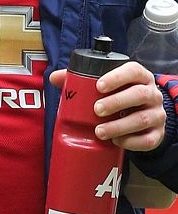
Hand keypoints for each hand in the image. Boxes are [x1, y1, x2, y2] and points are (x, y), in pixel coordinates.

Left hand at [49, 62, 166, 151]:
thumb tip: (55, 77)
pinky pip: (148, 139)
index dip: (117, 77)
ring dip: (119, 126)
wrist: (145, 118)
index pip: (133, 71)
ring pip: (143, 119)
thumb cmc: (122, 98)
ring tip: (100, 131)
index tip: (99, 85)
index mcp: (139, 78)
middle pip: (139, 95)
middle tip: (97, 110)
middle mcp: (152, 94)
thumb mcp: (108, 86)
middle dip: (117, 102)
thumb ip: (82, 80)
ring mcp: (157, 114)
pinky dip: (131, 142)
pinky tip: (116, 141)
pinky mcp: (158, 134)